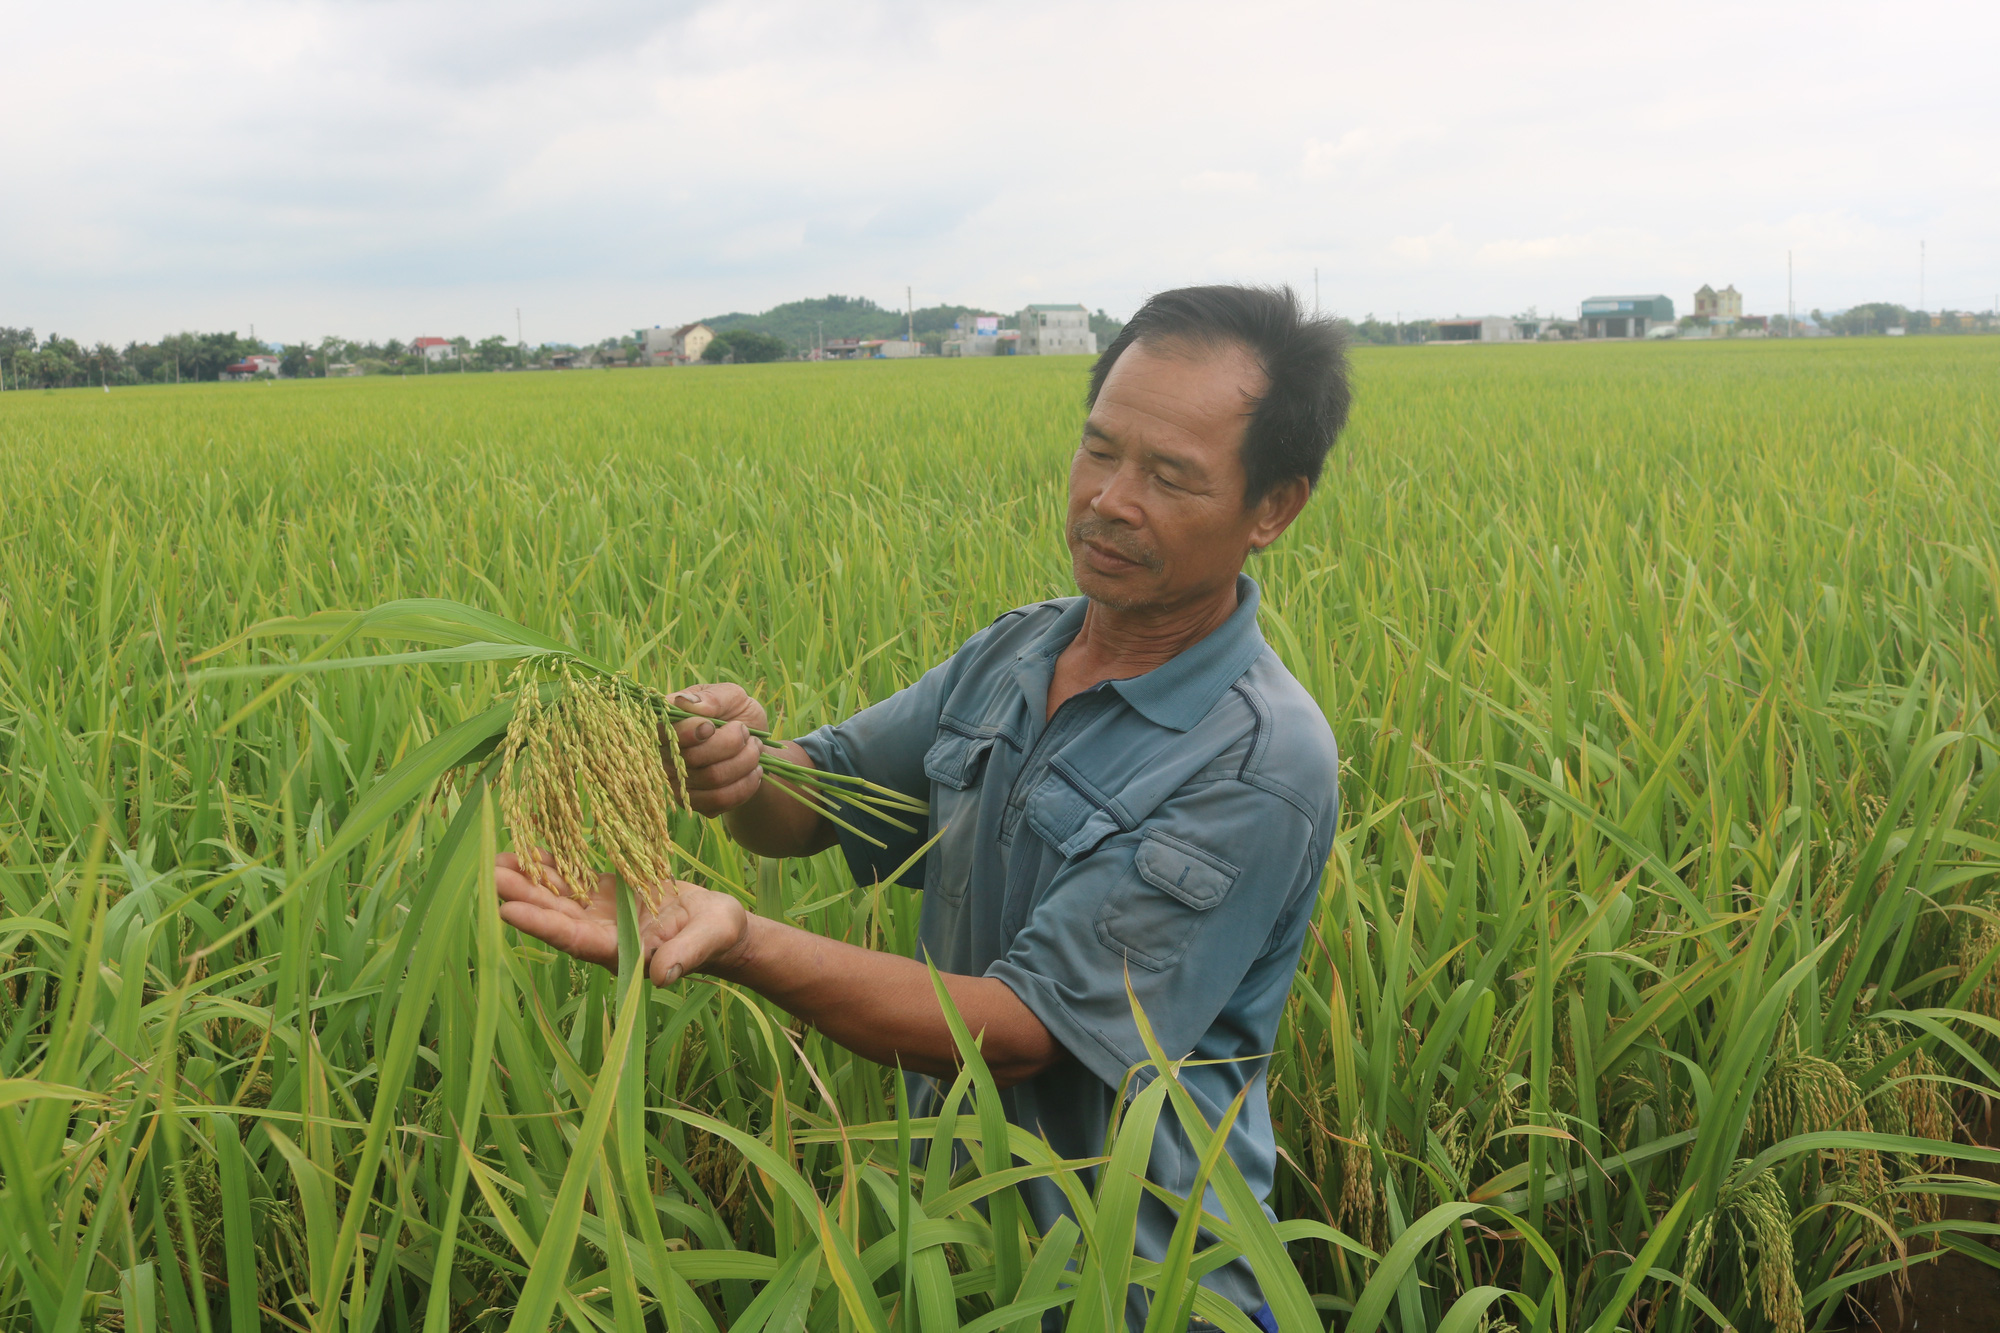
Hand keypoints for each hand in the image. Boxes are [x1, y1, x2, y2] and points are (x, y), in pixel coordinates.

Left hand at [495, 850, 751, 985]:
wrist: (721, 927)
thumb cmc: (717, 937)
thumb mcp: (707, 941)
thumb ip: (684, 956)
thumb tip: (662, 976)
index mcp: (620, 949)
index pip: (573, 938)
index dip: (541, 924)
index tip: (508, 910)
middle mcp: (602, 934)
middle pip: (556, 915)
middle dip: (524, 895)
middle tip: (491, 875)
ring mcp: (602, 914)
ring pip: (560, 896)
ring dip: (531, 878)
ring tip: (500, 858)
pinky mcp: (608, 896)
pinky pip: (575, 879)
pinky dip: (555, 864)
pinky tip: (533, 847)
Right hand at [667, 683, 769, 816]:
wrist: (754, 746)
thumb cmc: (737, 714)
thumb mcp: (732, 697)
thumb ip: (712, 697)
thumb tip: (686, 704)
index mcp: (670, 723)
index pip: (665, 732)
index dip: (688, 732)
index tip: (712, 725)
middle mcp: (668, 754)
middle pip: (692, 758)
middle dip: (730, 744)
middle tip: (746, 733)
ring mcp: (679, 782)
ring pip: (712, 779)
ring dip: (744, 762)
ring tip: (755, 749)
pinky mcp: (696, 802)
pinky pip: (721, 800)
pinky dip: (746, 784)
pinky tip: (754, 771)